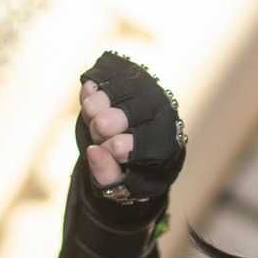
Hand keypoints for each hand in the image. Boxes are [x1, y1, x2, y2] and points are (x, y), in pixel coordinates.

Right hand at [73, 50, 186, 206]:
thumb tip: (93, 151)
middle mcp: (162, 111)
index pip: (139, 143)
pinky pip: (101, 75)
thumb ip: (107, 176)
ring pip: (108, 94)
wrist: (132, 141)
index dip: (116, 148)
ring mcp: (146, 87)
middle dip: (100, 130)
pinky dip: (91, 91)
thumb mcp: (121, 185)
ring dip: (93, 111)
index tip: (110, 151)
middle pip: (118, 118)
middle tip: (101, 136)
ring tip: (98, 120)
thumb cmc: (130, 169)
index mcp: (166, 145)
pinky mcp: (130, 72)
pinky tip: (95, 101)